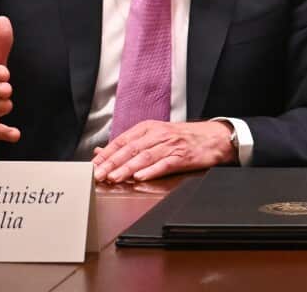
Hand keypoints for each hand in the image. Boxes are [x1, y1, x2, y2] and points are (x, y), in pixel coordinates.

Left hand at [92, 119, 235, 182]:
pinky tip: (141, 177)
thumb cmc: (183, 138)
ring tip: (114, 177)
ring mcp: (171, 145)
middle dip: (112, 163)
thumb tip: (102, 152)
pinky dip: (152, 171)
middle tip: (97, 174)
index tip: (92, 165)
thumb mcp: (155, 136)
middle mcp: (158, 135)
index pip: (122, 141)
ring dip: (127, 168)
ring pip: (144, 157)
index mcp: (149, 128)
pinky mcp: (183, 157)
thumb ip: (129, 144)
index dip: (106, 154)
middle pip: (130, 149)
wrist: (214, 138)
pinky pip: (165, 164)